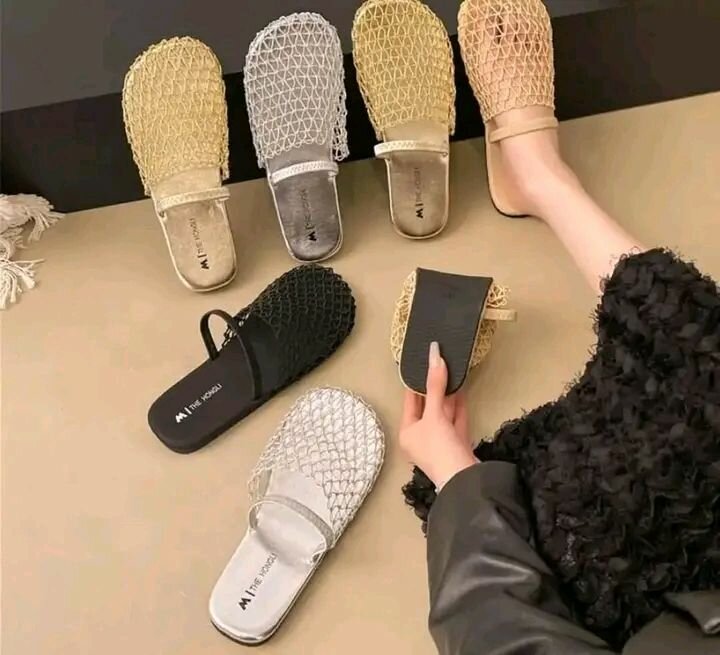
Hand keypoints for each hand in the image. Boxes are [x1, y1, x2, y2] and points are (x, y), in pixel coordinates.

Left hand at [399, 342, 478, 488]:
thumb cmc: (440, 451)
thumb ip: (435, 386)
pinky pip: (456, 421)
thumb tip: (434, 357)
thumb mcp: (434, 415)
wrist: (464, 479)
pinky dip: (459, 407)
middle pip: (428, 407)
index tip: (421, 365)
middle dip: (435, 388)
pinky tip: (462, 391)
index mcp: (407, 433)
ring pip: (443, 414)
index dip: (415, 383)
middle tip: (439, 366)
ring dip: (448, 395)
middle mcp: (421, 438)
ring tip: (452, 374)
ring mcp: (440, 443)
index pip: (409, 402)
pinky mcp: (457, 445)